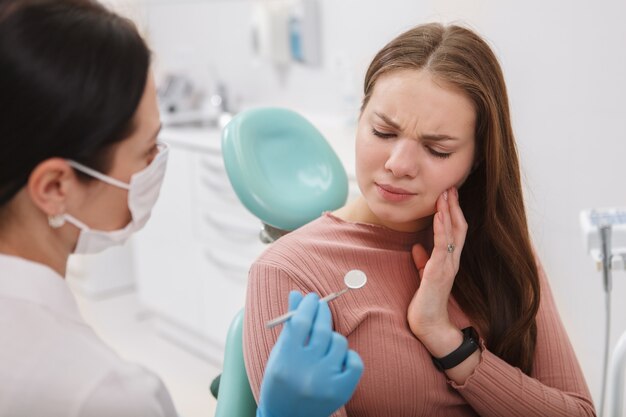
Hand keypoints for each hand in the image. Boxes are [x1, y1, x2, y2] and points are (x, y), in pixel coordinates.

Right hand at [258, 291, 363, 416]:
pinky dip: (349, 356)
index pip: (301, 322)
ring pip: (339, 342)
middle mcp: (306, 372)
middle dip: (322, 312)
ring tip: (324, 343)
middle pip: (321, 329)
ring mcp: (326, 382)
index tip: (311, 297)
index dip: (308, 305)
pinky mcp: (341, 391)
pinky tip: (338, 359)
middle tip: (321, 306)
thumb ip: (290, 324)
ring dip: (333, 337)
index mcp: (286, 360)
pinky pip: (355, 361)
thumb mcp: (280, 353)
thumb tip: (297, 293)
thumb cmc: (281, 380)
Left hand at [407, 187, 467, 351]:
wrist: (429, 325)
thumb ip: (422, 262)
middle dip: (454, 206)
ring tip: (446, 194)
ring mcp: (447, 266)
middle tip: (451, 186)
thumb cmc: (426, 303)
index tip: (448, 195)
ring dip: (449, 212)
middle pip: (458, 227)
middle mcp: (452, 260)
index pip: (454, 231)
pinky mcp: (439, 272)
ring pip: (453, 233)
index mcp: (448, 260)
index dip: (453, 212)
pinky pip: (442, 246)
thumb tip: (416, 247)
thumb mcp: (423, 277)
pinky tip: (439, 215)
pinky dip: (441, 229)